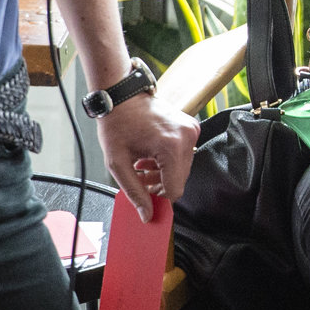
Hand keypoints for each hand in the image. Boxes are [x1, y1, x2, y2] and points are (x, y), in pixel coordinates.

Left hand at [97, 91, 199, 222]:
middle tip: (140, 181)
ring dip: (164, 174)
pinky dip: (168, 161)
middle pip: (180, 179)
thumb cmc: (117, 123)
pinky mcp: (191, 127)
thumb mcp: (118, 163)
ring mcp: (191, 130)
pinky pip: (184, 155)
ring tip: (142, 168)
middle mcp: (186, 136)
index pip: (175, 189)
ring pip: (182, 169)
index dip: (161, 200)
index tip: (149, 203)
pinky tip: (150, 158)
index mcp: (170, 145)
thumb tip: (147, 214)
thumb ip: (134, 192)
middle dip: (160, 185)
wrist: (122, 96)